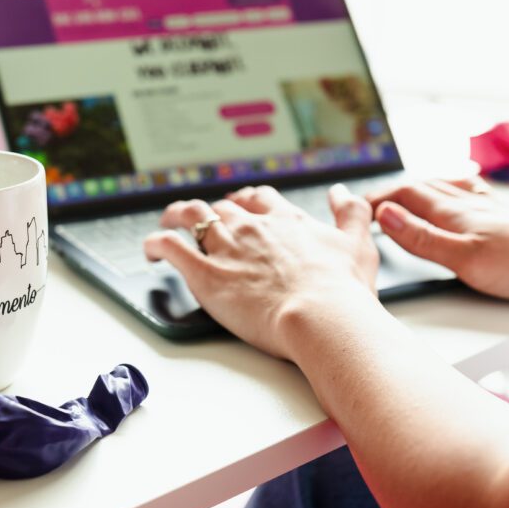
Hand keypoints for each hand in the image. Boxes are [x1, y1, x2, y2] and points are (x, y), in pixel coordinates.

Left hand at [143, 184, 381, 358]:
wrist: (321, 316)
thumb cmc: (342, 290)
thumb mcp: (358, 244)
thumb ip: (351, 213)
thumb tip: (341, 191)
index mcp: (286, 221)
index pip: (260, 199)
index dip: (248, 200)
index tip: (243, 205)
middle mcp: (253, 227)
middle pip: (224, 207)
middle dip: (213, 211)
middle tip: (207, 219)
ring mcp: (227, 247)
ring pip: (191, 216)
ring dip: (177, 215)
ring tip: (169, 220)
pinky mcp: (205, 274)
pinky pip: (170, 248)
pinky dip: (155, 244)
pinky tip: (150, 250)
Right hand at [367, 178, 508, 302]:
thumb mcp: (465, 260)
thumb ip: (422, 238)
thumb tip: (384, 214)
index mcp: (455, 214)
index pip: (404, 195)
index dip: (375, 199)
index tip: (352, 209)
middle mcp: (471, 204)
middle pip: (421, 187)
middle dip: (390, 192)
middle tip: (369, 203)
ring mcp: (491, 208)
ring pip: (445, 187)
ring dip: (418, 187)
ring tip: (402, 194)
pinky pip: (471, 193)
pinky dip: (452, 189)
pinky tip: (460, 192)